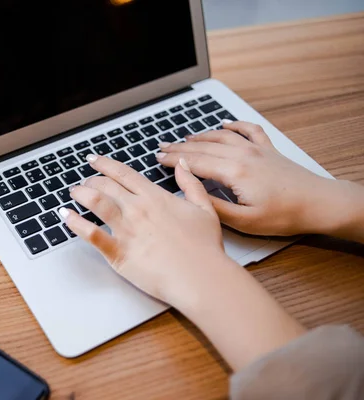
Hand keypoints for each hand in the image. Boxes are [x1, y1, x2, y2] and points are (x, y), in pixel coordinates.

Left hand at [59, 154, 229, 307]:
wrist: (200, 277)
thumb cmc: (204, 248)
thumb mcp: (204, 208)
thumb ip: (191, 183)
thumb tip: (182, 165)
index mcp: (155, 197)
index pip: (123, 173)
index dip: (105, 164)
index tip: (93, 160)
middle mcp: (137, 209)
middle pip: (106, 185)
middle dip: (91, 181)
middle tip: (84, 183)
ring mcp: (126, 230)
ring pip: (95, 202)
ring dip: (80, 194)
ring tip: (73, 193)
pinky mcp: (118, 253)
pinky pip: (91, 234)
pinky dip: (75, 223)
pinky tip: (66, 217)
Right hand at [156, 120, 357, 236]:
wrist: (320, 203)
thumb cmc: (285, 215)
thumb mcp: (244, 220)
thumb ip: (214, 207)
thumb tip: (191, 195)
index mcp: (234, 172)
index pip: (195, 163)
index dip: (173, 161)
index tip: (157, 160)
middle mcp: (243, 155)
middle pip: (204, 147)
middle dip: (179, 147)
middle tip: (162, 147)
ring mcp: (256, 150)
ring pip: (221, 136)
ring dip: (200, 136)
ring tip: (184, 138)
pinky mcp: (269, 150)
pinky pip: (247, 130)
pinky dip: (234, 125)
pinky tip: (226, 124)